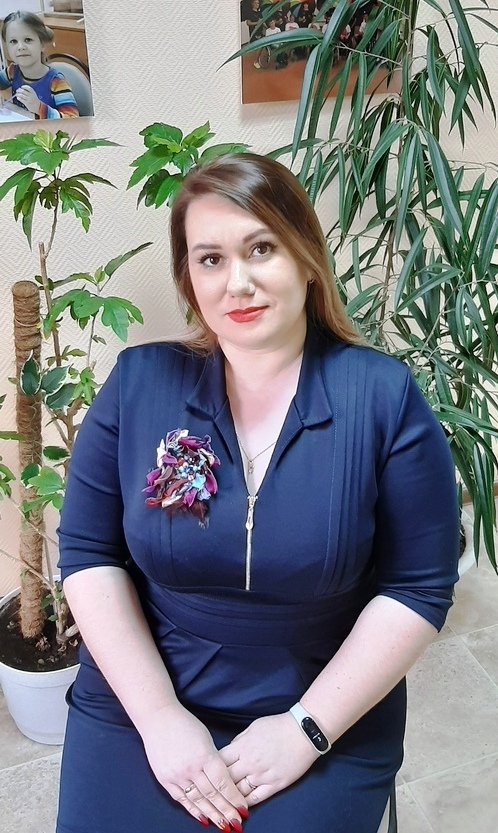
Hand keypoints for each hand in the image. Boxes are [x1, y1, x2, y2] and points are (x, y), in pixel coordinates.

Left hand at [15, 85, 40, 114]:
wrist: (38, 107)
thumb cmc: (35, 100)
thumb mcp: (33, 94)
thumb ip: (28, 92)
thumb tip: (20, 89)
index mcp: (33, 92)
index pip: (28, 87)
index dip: (24, 86)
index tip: (21, 87)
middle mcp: (31, 95)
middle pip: (23, 91)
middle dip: (19, 90)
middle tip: (17, 90)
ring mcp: (29, 99)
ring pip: (21, 95)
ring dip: (17, 94)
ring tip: (16, 94)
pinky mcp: (27, 103)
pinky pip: (21, 99)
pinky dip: (18, 98)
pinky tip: (18, 98)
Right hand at [139, 702, 247, 829]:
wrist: (158, 718)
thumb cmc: (185, 724)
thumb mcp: (206, 738)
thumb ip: (213, 759)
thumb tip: (223, 779)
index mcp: (205, 755)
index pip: (223, 783)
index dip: (234, 799)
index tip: (244, 810)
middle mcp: (192, 768)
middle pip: (212, 795)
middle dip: (226, 812)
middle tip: (237, 824)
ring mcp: (177, 775)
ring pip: (198, 800)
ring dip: (212, 815)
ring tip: (223, 826)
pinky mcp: (165, 779)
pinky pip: (181, 799)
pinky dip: (193, 810)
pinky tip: (203, 819)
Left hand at [219, 712, 319, 805]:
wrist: (303, 732)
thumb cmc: (278, 726)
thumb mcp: (253, 727)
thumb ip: (239, 741)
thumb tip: (229, 751)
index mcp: (243, 746)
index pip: (219, 761)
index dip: (211, 767)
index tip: (208, 772)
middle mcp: (250, 762)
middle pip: (226, 778)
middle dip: (217, 784)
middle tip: (211, 790)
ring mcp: (262, 775)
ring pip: (238, 791)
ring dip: (229, 797)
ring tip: (222, 802)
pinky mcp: (275, 785)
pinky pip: (256, 798)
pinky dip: (245, 804)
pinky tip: (239, 806)